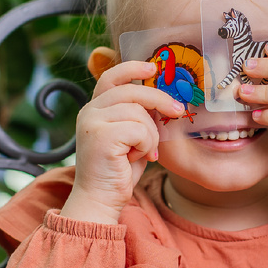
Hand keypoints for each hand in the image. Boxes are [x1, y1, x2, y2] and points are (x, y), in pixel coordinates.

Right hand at [61, 60, 185, 223]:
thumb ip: (140, 117)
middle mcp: (89, 112)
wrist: (100, 200)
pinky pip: (139, 130)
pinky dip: (146, 145)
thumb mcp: (132, 138)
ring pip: (140, 113)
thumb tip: (164, 99)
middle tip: (178, 111)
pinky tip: (135, 158)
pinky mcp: (100, 136)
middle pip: (133, 91)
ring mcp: (92, 122)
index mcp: (95, 109)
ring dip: (150, 135)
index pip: (112, 77)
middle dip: (160, 100)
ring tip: (143, 152)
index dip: (132, 68)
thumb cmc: (119, 171)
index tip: (153, 67)